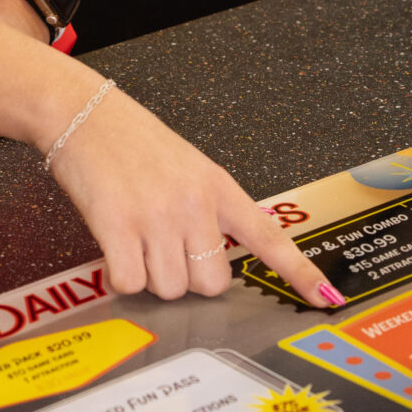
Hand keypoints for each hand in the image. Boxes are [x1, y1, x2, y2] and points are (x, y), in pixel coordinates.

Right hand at [47, 86, 338, 308]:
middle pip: (211, 283)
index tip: (327, 297)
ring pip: (170, 288)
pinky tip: (114, 251)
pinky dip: (120, 278)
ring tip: (135, 239)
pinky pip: (131, 282)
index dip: (300, 272)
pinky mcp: (119, 226)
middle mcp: (195, 203)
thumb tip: (211, 262)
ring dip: (149, 277)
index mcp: (219, 188)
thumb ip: (208, 210)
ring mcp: (159, 216)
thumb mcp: (189, 168)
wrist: (84, 114)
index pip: (269, 238)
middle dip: (187, 278)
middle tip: (164, 249)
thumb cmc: (132, 142)